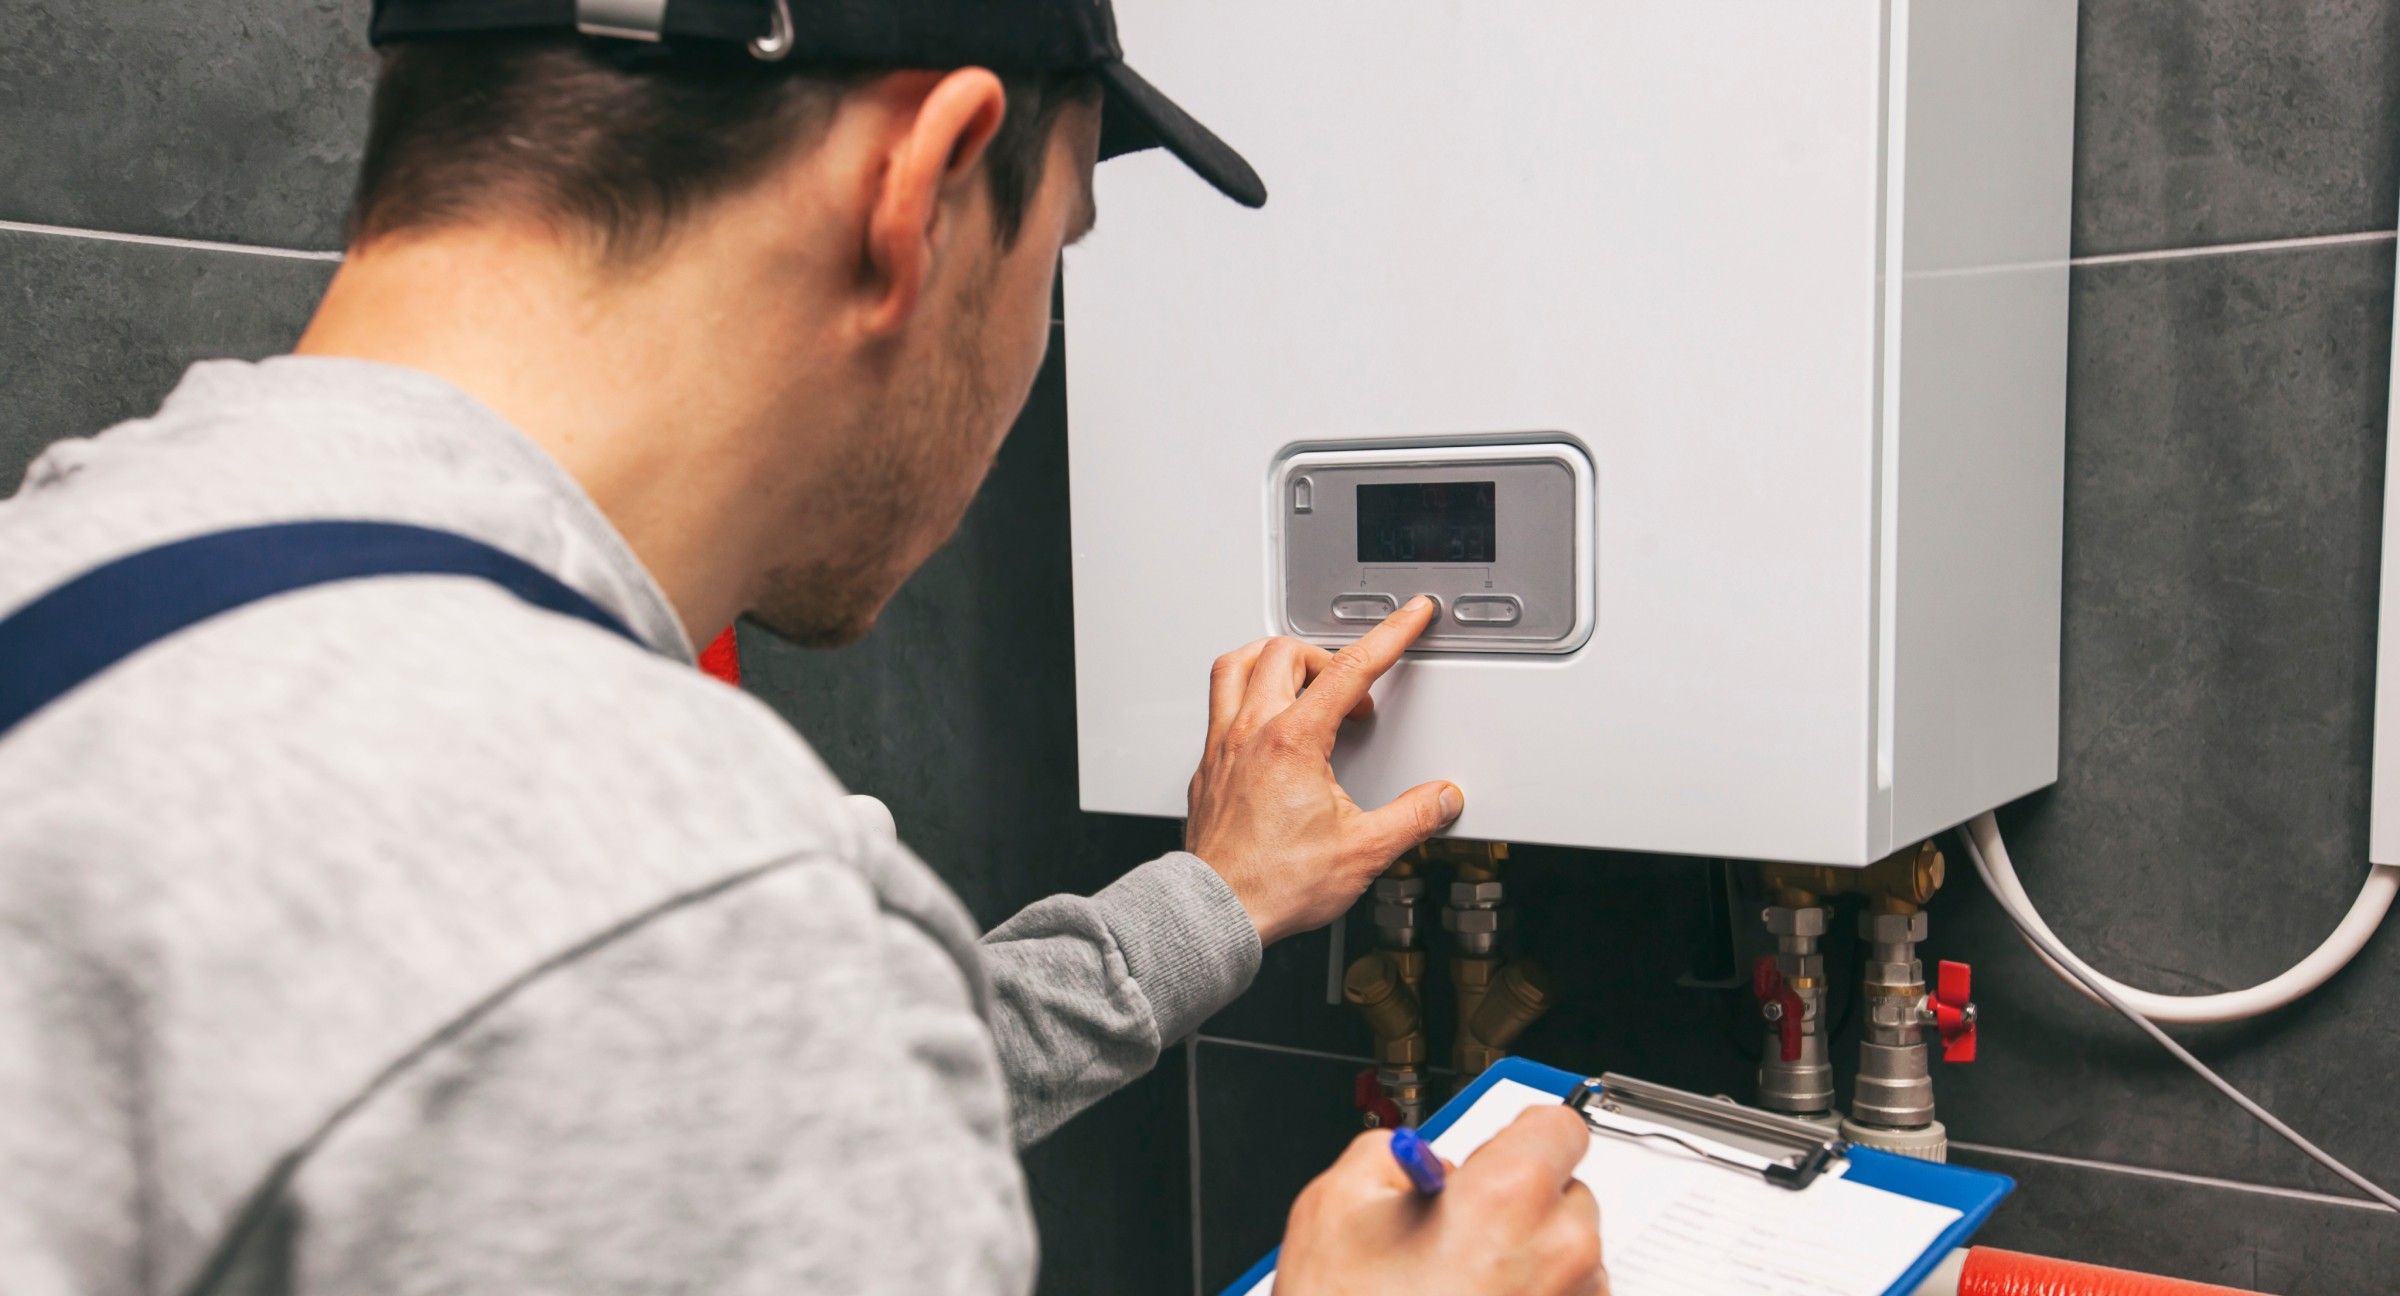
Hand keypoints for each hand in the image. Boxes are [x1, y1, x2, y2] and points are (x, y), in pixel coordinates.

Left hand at [1185, 597, 1463, 944]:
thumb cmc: (1273, 884)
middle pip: (1287, 653)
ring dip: (1274, 659)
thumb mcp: (1363, 852)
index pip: (1350, 668)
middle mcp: (1252, 733)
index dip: (1389, 635)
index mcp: (1293, 742)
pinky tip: (1265, 720)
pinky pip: (1219, 704)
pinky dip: (1246, 693)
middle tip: (1356, 691)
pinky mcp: (1207, 767)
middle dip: (1330, 657)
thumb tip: (1441, 799)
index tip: (1410, 616)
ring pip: (1238, 665)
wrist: (1216, 912)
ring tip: (1303, 678)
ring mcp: (1222, 746)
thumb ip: (1412, 817)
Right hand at [1277, 1107, 1605, 1295]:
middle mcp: (1560, 1256)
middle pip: (1569, 1195)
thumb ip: (1390, 1157)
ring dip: (1530, 1263)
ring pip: (1572, 1261)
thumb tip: (1417, 1163)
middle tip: (1459, 1231)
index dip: (1520, 1135)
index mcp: (1509, 1197)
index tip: (1498, 1150)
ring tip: (1459, 1289)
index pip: (1559, 1126)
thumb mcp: (1335, 1206)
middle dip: (1520, 1205)